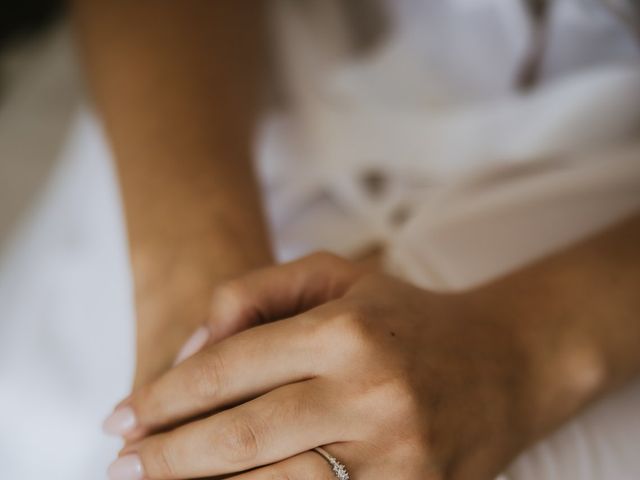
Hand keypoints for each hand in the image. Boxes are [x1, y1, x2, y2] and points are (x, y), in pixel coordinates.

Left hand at [104, 252, 607, 479]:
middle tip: (120, 463)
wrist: (506, 362)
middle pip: (241, 434)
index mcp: (347, 329)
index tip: (121, 415)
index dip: (165, 394)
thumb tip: (192, 347)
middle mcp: (371, 390)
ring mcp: (397, 453)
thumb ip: (258, 291)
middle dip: (167, 455)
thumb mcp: (337, 276)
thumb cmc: (407, 318)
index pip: (231, 365)